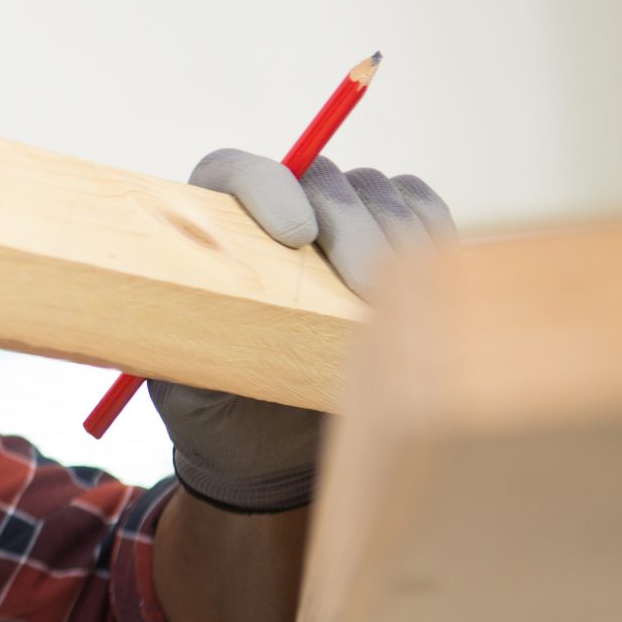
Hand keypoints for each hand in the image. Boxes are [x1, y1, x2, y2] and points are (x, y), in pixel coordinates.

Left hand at [151, 151, 454, 511]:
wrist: (271, 449)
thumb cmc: (219, 409)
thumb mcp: (188, 387)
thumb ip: (192, 343)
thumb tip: (212, 306)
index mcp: (213, 230)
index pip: (233, 172)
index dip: (265, 187)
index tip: (294, 235)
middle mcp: (278, 211)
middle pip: (321, 180)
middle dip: (349, 228)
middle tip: (364, 291)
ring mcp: (340, 221)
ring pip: (379, 193)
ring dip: (394, 241)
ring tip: (394, 304)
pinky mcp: (394, 241)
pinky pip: (422, 212)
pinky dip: (432, 240)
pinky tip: (427, 288)